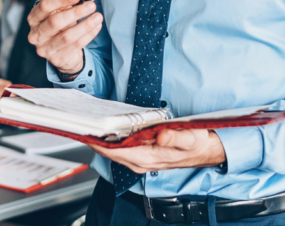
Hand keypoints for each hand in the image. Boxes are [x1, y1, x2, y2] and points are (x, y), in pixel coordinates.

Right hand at [27, 0, 102, 75]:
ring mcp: (45, 49)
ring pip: (67, 36)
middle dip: (75, 12)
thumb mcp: (57, 10)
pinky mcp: (57, 59)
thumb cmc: (60, 25)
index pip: (44, 6)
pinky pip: (76, 46)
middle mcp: (35, 35)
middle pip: (55, 22)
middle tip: (91, 5)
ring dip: (85, 25)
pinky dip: (88, 35)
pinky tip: (96, 27)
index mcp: (33, 19)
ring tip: (98, 16)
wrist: (62, 52)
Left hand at [90, 129, 225, 173]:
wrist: (204, 150)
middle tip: (81, 121)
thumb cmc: (196, 144)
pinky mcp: (141, 153)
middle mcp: (140, 162)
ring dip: (101, 138)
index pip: (115, 151)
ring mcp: (139, 159)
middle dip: (94, 137)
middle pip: (109, 151)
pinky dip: (110, 138)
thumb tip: (160, 134)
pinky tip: (106, 127)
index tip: (84, 130)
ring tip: (89, 122)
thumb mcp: (190, 138)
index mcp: (147, 158)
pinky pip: (120, 147)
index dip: (97, 142)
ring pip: (113, 149)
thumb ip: (175, 137)